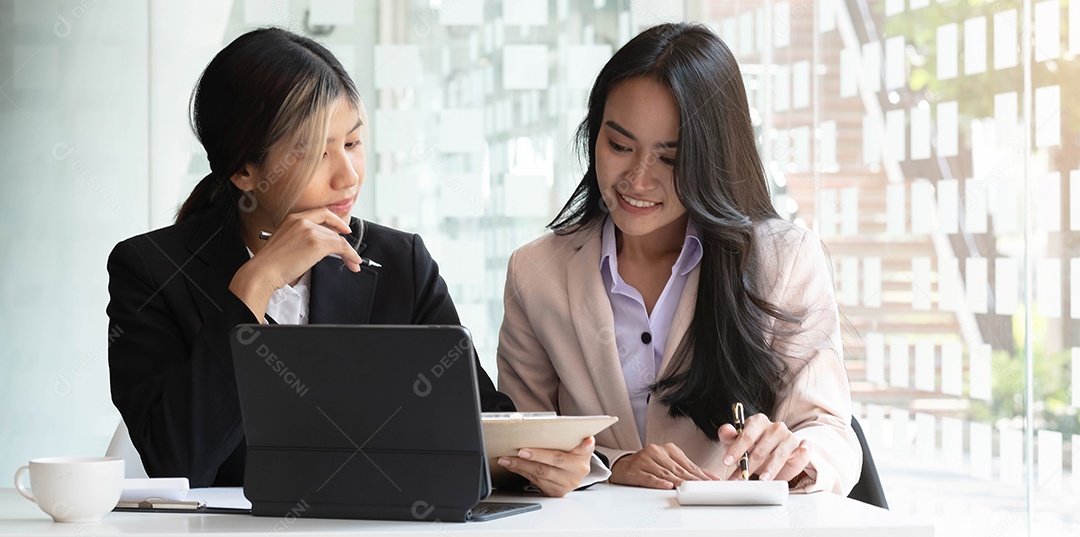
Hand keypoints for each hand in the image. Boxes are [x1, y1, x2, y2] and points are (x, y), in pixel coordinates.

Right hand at [229, 209, 361, 318]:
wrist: (263, 271)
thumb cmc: (271, 263)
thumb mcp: (286, 242)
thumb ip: (302, 238)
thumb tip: (320, 246)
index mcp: (292, 218)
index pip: (321, 214)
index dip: (335, 221)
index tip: (344, 228)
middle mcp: (302, 221)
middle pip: (332, 227)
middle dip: (343, 240)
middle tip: (350, 252)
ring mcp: (309, 230)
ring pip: (338, 239)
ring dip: (349, 252)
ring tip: (353, 262)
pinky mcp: (317, 243)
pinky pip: (341, 247)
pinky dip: (350, 255)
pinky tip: (353, 262)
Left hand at [497, 436, 594, 497]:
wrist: (572, 473)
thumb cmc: (568, 453)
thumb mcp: (572, 443)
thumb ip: (566, 436)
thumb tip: (548, 426)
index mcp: (584, 454)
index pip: (586, 448)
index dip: (585, 445)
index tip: (587, 440)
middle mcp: (578, 470)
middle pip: (556, 460)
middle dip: (536, 455)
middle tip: (521, 451)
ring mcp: (567, 483)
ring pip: (541, 473)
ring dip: (521, 465)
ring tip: (507, 458)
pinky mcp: (556, 492)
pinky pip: (535, 481)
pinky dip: (521, 472)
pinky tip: (512, 465)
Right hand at [609, 443, 717, 488]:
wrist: (622, 465)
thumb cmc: (648, 465)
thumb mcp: (669, 463)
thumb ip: (688, 470)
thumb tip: (709, 477)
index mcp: (667, 449)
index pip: (687, 464)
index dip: (700, 475)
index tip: (711, 483)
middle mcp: (656, 452)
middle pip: (678, 469)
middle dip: (693, 481)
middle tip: (704, 488)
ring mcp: (645, 460)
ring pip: (665, 473)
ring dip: (679, 483)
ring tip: (689, 489)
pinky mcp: (635, 470)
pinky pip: (648, 477)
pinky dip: (658, 482)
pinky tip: (667, 485)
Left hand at [718, 414, 810, 482]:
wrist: (777, 455)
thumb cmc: (755, 448)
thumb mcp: (739, 443)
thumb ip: (730, 437)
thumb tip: (725, 430)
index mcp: (758, 422)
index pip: (746, 436)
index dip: (736, 449)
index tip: (727, 461)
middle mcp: (775, 427)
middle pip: (760, 448)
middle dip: (748, 465)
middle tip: (740, 478)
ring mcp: (789, 436)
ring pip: (778, 454)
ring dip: (770, 468)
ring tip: (762, 479)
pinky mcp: (801, 447)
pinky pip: (803, 448)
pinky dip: (803, 450)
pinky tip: (801, 451)